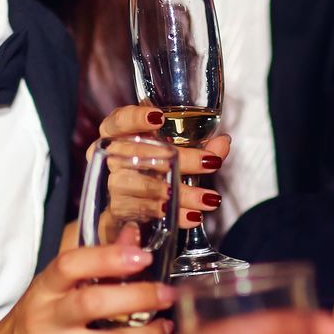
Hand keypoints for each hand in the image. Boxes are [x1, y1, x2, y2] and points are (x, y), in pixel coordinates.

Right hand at [0, 243, 175, 333]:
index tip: (142, 256)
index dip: (108, 257)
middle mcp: (46, 318)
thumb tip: (133, 236)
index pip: (70, 265)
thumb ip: (96, 258)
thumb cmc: (40, 309)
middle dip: (138, 298)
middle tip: (168, 293)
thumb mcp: (58, 280)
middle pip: (92, 304)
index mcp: (44, 286)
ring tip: (167, 326)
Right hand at [100, 105, 230, 229]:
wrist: (132, 205)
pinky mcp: (118, 212)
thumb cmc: (153, 166)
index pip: (118, 121)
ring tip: (205, 198)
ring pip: (141, 187)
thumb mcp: (176, 152)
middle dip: (179, 159)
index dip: (135, 118)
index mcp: (118, 134)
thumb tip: (223, 142)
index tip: (159, 117)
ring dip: (177, 193)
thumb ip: (201, 146)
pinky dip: (171, 215)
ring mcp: (111, 185)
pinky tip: (193, 216)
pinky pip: (144, 214)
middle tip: (210, 162)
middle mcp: (111, 157)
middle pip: (140, 154)